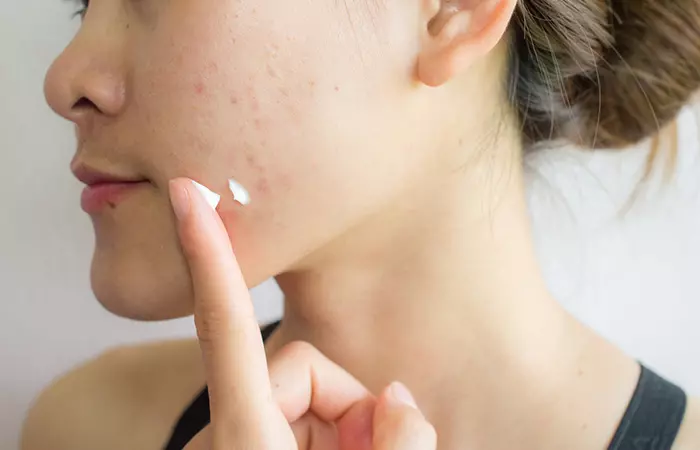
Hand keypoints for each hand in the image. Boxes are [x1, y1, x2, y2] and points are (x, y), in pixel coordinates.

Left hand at [168, 178, 436, 449]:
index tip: (187, 195)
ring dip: (338, 428)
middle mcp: (223, 435)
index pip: (227, 324)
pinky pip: (293, 415)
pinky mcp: (240, 449)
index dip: (209, 252)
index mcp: (245, 440)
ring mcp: (229, 443)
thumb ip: (402, 441)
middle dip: (344, 404)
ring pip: (304, 390)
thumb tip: (396, 397)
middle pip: (301, 363)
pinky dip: (322, 437)